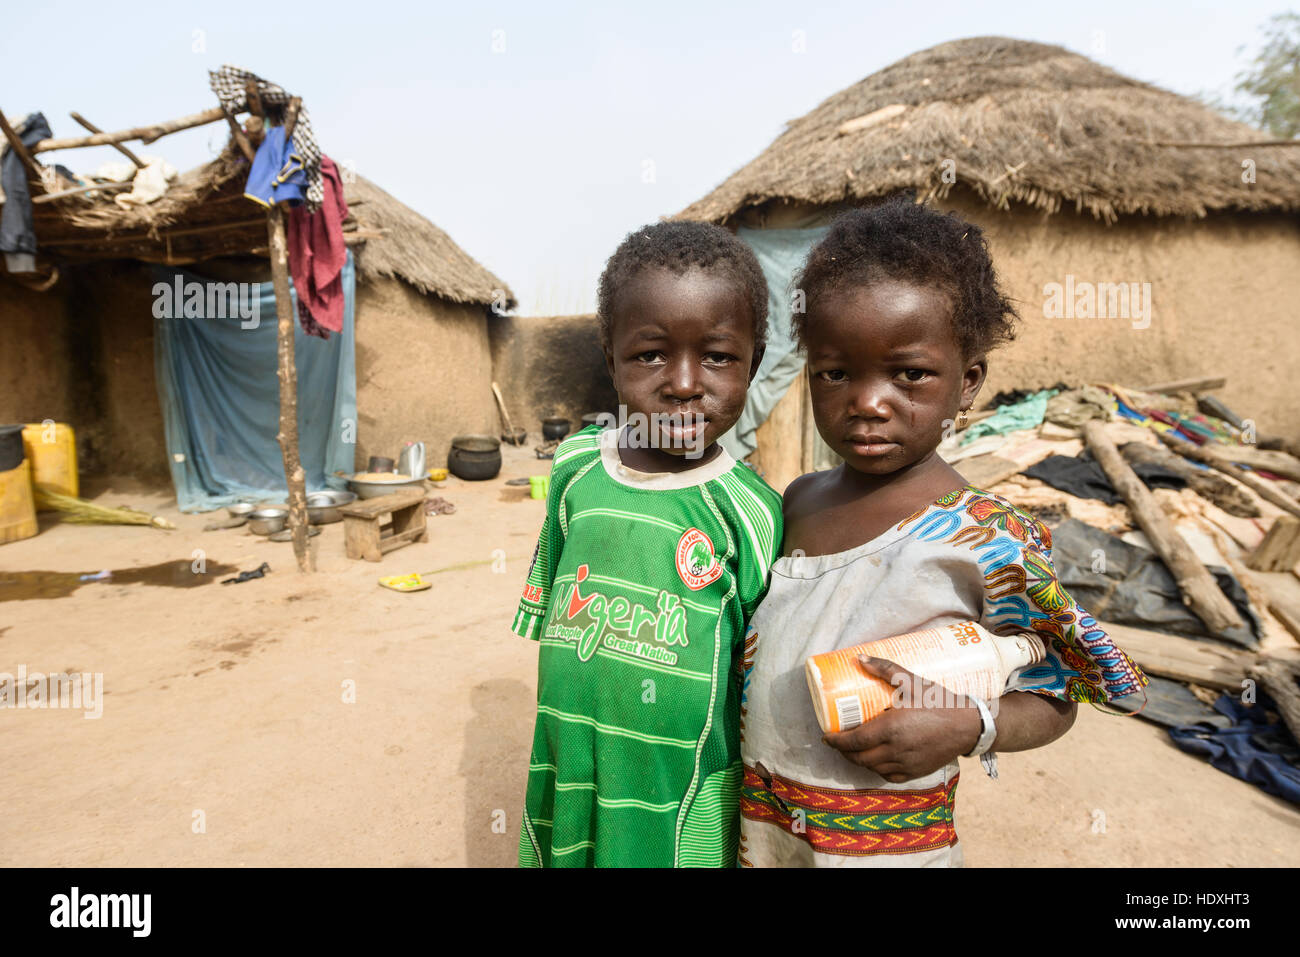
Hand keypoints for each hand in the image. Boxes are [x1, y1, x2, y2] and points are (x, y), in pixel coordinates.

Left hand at [820, 656, 982, 782]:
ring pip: (872, 768)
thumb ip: (885, 669)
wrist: (968, 726)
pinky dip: (877, 769)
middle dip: (843, 751)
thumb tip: (859, 658)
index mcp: (891, 729)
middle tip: (836, 741)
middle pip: (859, 757)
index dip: (835, 741)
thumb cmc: (940, 702)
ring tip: (852, 749)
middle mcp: (895, 750)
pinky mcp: (916, 772)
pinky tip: (875, 760)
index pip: (853, 741)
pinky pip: (889, 776)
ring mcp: (905, 764)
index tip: (826, 736)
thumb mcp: (912, 681)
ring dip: (858, 760)